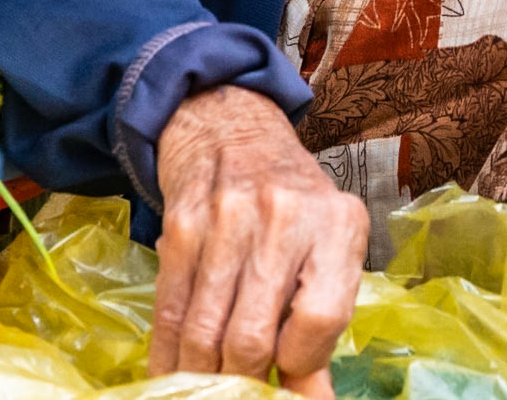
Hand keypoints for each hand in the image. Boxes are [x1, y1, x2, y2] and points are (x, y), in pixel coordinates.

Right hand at [151, 85, 369, 396]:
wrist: (233, 132)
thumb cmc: (292, 202)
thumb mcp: (326, 244)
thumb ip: (320, 319)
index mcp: (338, 223)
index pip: (321, 320)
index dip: (300, 364)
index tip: (289, 374)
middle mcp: (286, 218)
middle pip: (250, 340)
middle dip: (244, 381)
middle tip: (245, 385)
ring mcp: (229, 221)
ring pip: (203, 337)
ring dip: (204, 375)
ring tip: (213, 380)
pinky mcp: (181, 229)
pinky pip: (168, 317)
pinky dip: (170, 359)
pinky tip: (177, 370)